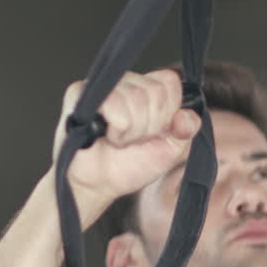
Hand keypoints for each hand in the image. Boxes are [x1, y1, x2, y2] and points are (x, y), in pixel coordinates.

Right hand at [52, 69, 201, 214]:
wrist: (99, 184)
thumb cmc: (130, 165)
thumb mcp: (171, 150)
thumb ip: (187, 130)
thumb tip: (185, 116)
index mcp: (147, 89)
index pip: (169, 82)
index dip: (166, 112)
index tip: (155, 131)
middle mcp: (125, 81)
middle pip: (154, 91)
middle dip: (148, 126)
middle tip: (133, 139)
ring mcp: (102, 85)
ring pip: (135, 98)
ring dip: (131, 131)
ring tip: (118, 139)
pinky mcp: (79, 92)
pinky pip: (112, 102)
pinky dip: (116, 128)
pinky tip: (104, 135)